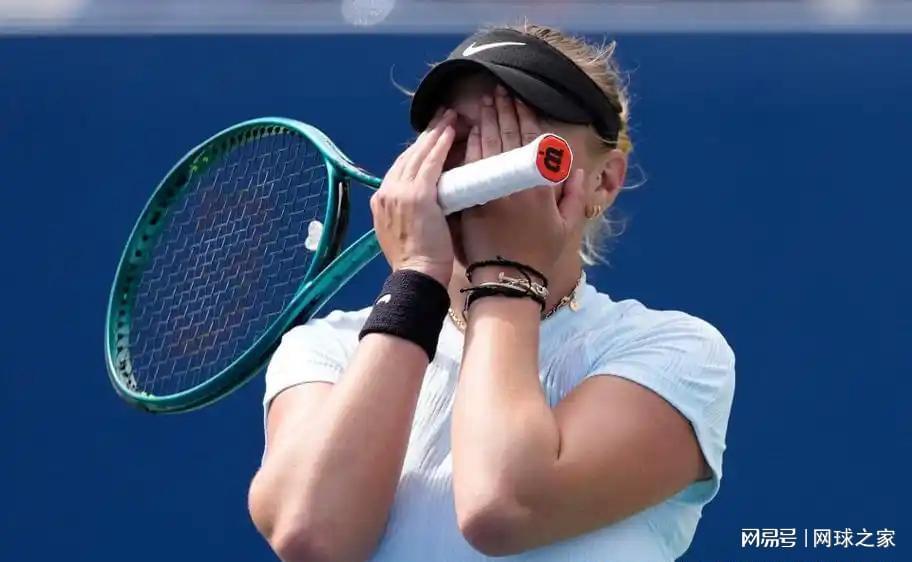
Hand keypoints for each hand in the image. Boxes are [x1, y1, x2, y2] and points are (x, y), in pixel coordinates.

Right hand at [371, 108, 456, 286]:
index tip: (430, 138)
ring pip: (419, 154)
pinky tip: (451, 132)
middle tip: (442, 117)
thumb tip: (427, 202)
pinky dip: (441, 145)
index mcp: (381, 202)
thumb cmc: (416, 263)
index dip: (416, 150)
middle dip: (426, 136)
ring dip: (436, 134)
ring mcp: (400, 193)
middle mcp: (386, 193)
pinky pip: (431, 163)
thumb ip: (409, 213)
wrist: (415, 277)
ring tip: (449, 118)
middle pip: (407, 156)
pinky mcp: (418, 195)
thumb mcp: (403, 233)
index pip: (399, 168)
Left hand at [459, 86, 586, 279]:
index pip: (532, 141)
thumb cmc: (539, 256)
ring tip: (482, 103)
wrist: (508, 279)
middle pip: (507, 136)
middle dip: (502, 110)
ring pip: (488, 146)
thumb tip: (576, 170)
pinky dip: (471, 147)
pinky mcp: (473, 200)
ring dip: (485, 121)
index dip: (524, 116)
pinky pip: (471, 166)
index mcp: (540, 187)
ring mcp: (492, 191)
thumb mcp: (566, 226)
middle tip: (496, 91)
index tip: (519, 98)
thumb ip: (574, 195)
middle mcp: (516, 184)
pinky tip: (470, 132)